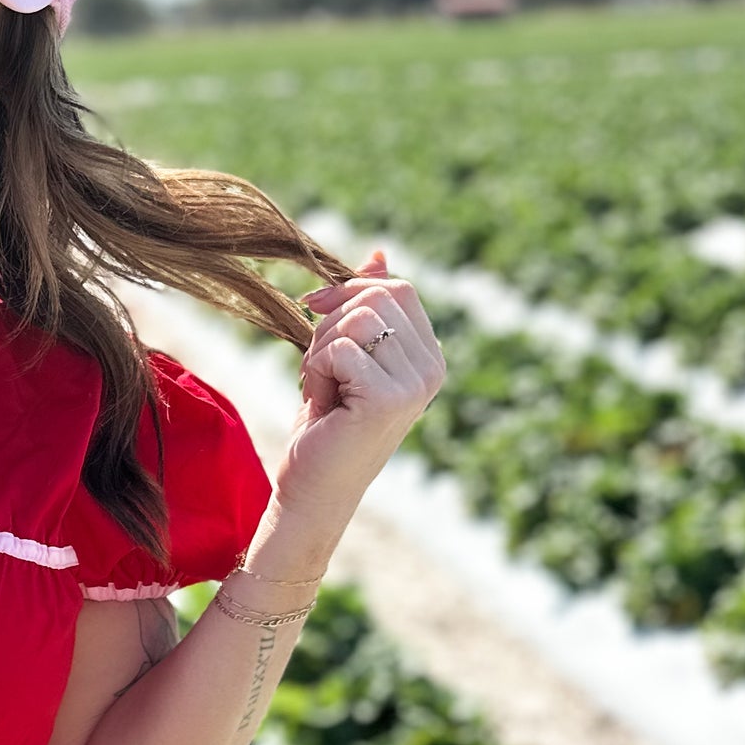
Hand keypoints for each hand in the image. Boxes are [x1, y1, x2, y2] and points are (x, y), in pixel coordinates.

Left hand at [274, 250, 445, 529]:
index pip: (396, 288)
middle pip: (377, 295)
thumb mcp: (344, 357)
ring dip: (320, 350)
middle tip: (319, 368)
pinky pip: (340, 348)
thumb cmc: (325, 426)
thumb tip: (378, 254)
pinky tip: (321, 405)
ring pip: (357, 318)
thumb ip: (364, 308)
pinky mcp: (389, 399)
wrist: (313, 490)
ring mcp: (415, 385)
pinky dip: (315, 371)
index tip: (315, 311)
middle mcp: (432, 368)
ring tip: (321, 389)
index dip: (349, 290)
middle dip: (330, 322)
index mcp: (427, 356)